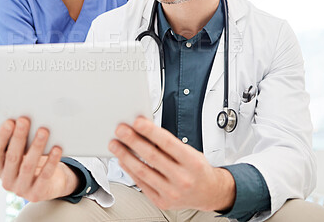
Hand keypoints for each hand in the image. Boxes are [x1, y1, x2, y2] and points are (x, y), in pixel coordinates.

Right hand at [0, 117, 78, 201]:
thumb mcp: (20, 153)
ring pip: (28, 166)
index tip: (10, 121)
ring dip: (36, 146)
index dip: (2, 136)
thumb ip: (7, 144)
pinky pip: (45, 175)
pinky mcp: (37, 194)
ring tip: (43, 130)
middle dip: (19, 137)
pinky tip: (57, 149)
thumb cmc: (33, 162)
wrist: (51, 184)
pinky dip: (51, 161)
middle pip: (12, 157)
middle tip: (25, 120)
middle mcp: (7, 180)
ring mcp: (21, 189)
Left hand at [108, 116, 235, 210]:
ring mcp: (172, 192)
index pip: (168, 143)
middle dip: (133, 141)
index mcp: (192, 162)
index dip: (151, 131)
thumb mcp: (190, 152)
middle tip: (121, 130)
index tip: (137, 122)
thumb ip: (169, 144)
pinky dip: (129, 169)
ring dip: (125, 155)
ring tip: (115, 144)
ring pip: (143, 171)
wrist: (208, 193)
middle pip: (152, 156)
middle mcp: (183, 178)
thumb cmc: (197, 169)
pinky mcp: (161, 201)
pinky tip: (123, 159)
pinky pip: (141, 183)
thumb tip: (145, 130)